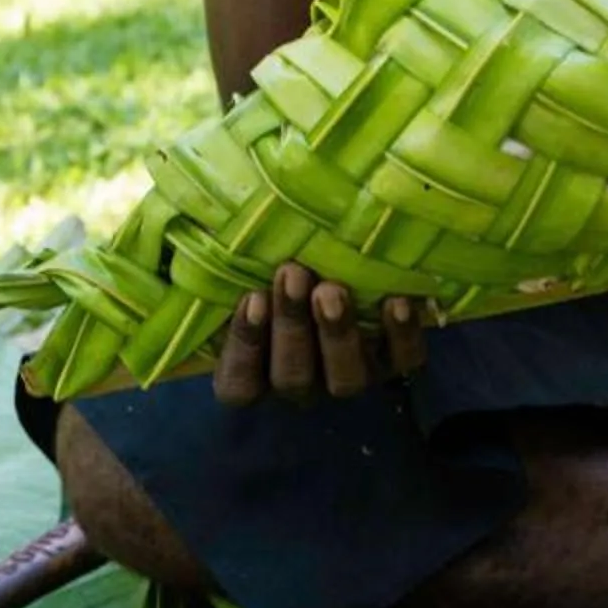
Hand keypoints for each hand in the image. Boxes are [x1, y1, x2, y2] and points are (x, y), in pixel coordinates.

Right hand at [213, 262, 432, 405]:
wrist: (348, 263)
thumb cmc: (280, 267)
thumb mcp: (249, 267)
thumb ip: (232, 263)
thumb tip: (204, 223)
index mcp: (257, 372)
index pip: (239, 384)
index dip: (244, 347)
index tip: (252, 299)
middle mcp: (303, 383)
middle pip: (292, 378)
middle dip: (292, 327)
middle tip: (294, 274)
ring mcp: (348, 376)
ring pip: (343, 380)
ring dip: (337, 334)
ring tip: (332, 288)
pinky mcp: (392, 364)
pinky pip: (402, 363)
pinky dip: (401, 336)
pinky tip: (397, 301)